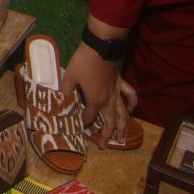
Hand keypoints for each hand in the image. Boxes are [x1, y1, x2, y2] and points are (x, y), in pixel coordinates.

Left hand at [61, 18, 136, 147]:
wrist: (99, 48)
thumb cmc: (83, 62)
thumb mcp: (69, 77)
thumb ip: (65, 91)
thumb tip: (61, 100)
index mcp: (95, 101)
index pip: (89, 118)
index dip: (84, 123)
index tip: (79, 127)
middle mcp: (108, 100)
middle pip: (109, 122)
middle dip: (106, 135)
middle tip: (103, 146)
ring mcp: (116, 92)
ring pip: (122, 114)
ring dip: (123, 127)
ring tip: (122, 139)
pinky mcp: (120, 83)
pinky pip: (130, 96)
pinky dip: (132, 104)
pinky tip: (130, 110)